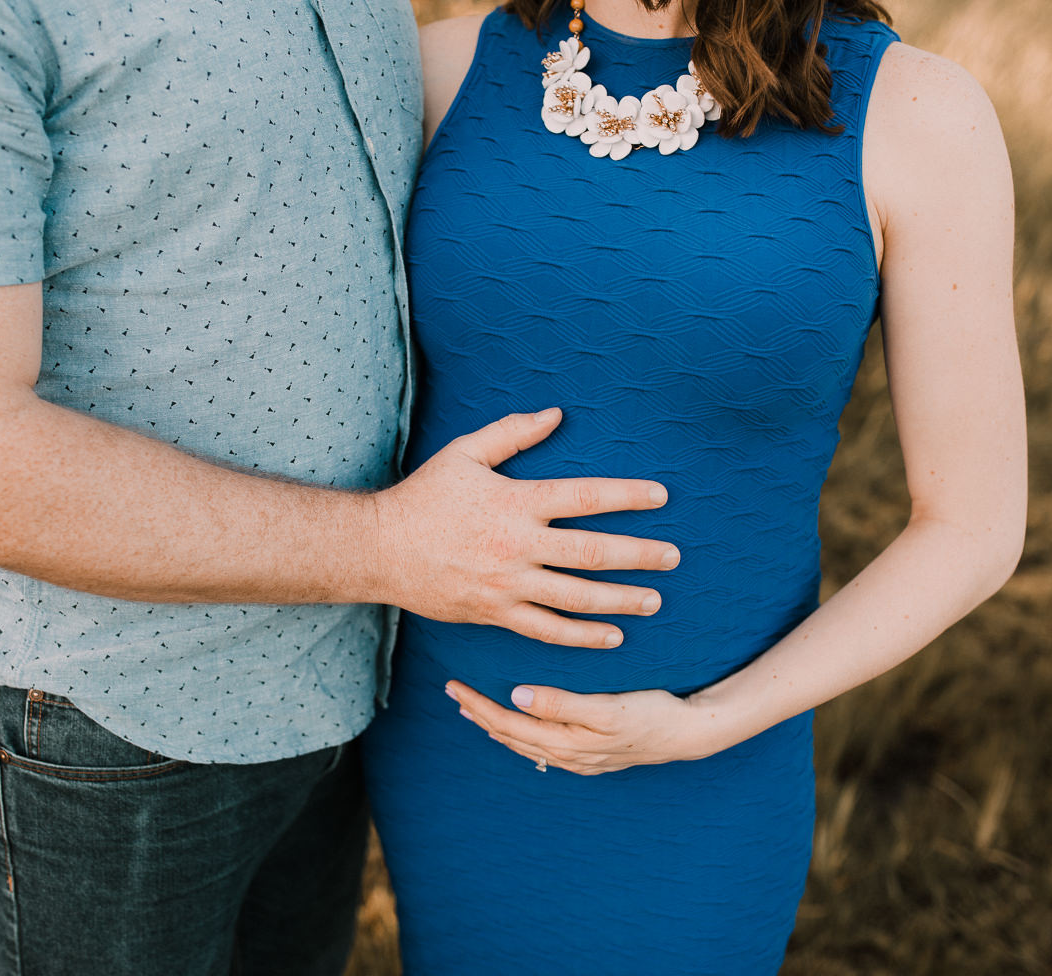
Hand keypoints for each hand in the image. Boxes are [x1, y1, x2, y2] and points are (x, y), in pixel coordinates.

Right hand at [372, 408, 680, 648]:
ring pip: (575, 598)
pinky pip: (546, 630)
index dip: (627, 496)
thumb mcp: (464, 453)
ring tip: (653, 601)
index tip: (661, 497)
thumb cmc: (424, 497)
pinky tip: (610, 636)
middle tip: (672, 558)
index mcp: (516, 503)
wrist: (378, 549)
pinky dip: (581, 636)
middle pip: (592, 553)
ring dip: (619, 601)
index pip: (585, 497)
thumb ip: (512, 434)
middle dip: (638, 556)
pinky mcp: (494, 613)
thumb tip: (555, 414)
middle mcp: (517, 546)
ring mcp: (507, 584)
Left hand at [445, 679, 743, 774]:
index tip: (455, 687)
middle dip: (480, 714)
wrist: (689, 733)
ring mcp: (579, 759)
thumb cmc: (650, 712)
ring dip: (497, 726)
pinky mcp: (591, 754)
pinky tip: (518, 727)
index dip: (479, 705)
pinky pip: (542, 747)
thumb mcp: (607, 707)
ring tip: (474, 711)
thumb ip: (561, 704)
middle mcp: (566, 756)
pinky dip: (521, 735)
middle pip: (511, 736)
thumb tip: (516, 696)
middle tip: (454, 693)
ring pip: (524, 744)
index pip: (509, 724)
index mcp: (565, 743)